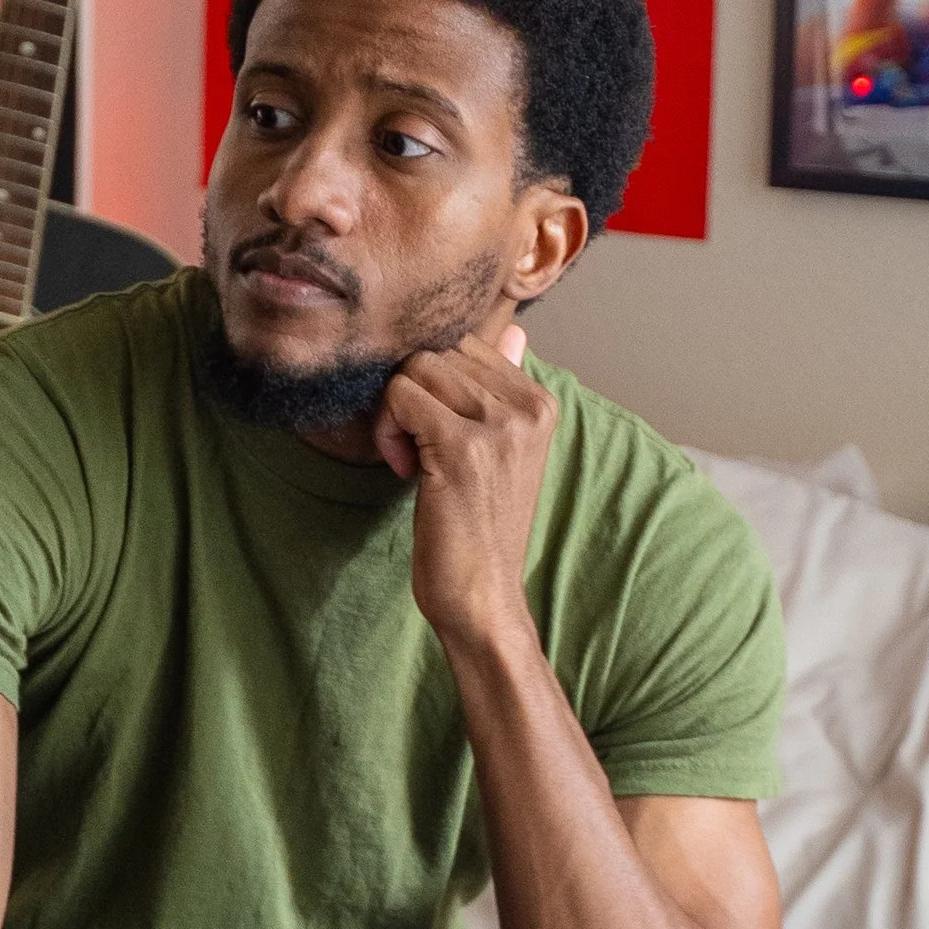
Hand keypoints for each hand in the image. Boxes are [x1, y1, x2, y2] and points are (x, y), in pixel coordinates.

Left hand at [374, 323, 557, 652]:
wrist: (483, 596)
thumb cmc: (480, 528)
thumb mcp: (500, 452)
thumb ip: (502, 389)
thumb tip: (516, 332)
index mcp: (540, 402)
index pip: (465, 344)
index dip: (433, 383)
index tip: (435, 434)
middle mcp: (527, 407)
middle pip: (437, 350)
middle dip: (410, 393)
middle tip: (416, 447)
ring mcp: (498, 425)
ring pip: (414, 367)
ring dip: (395, 412)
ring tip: (412, 459)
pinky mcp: (462, 446)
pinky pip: (399, 395)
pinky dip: (388, 430)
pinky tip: (405, 470)